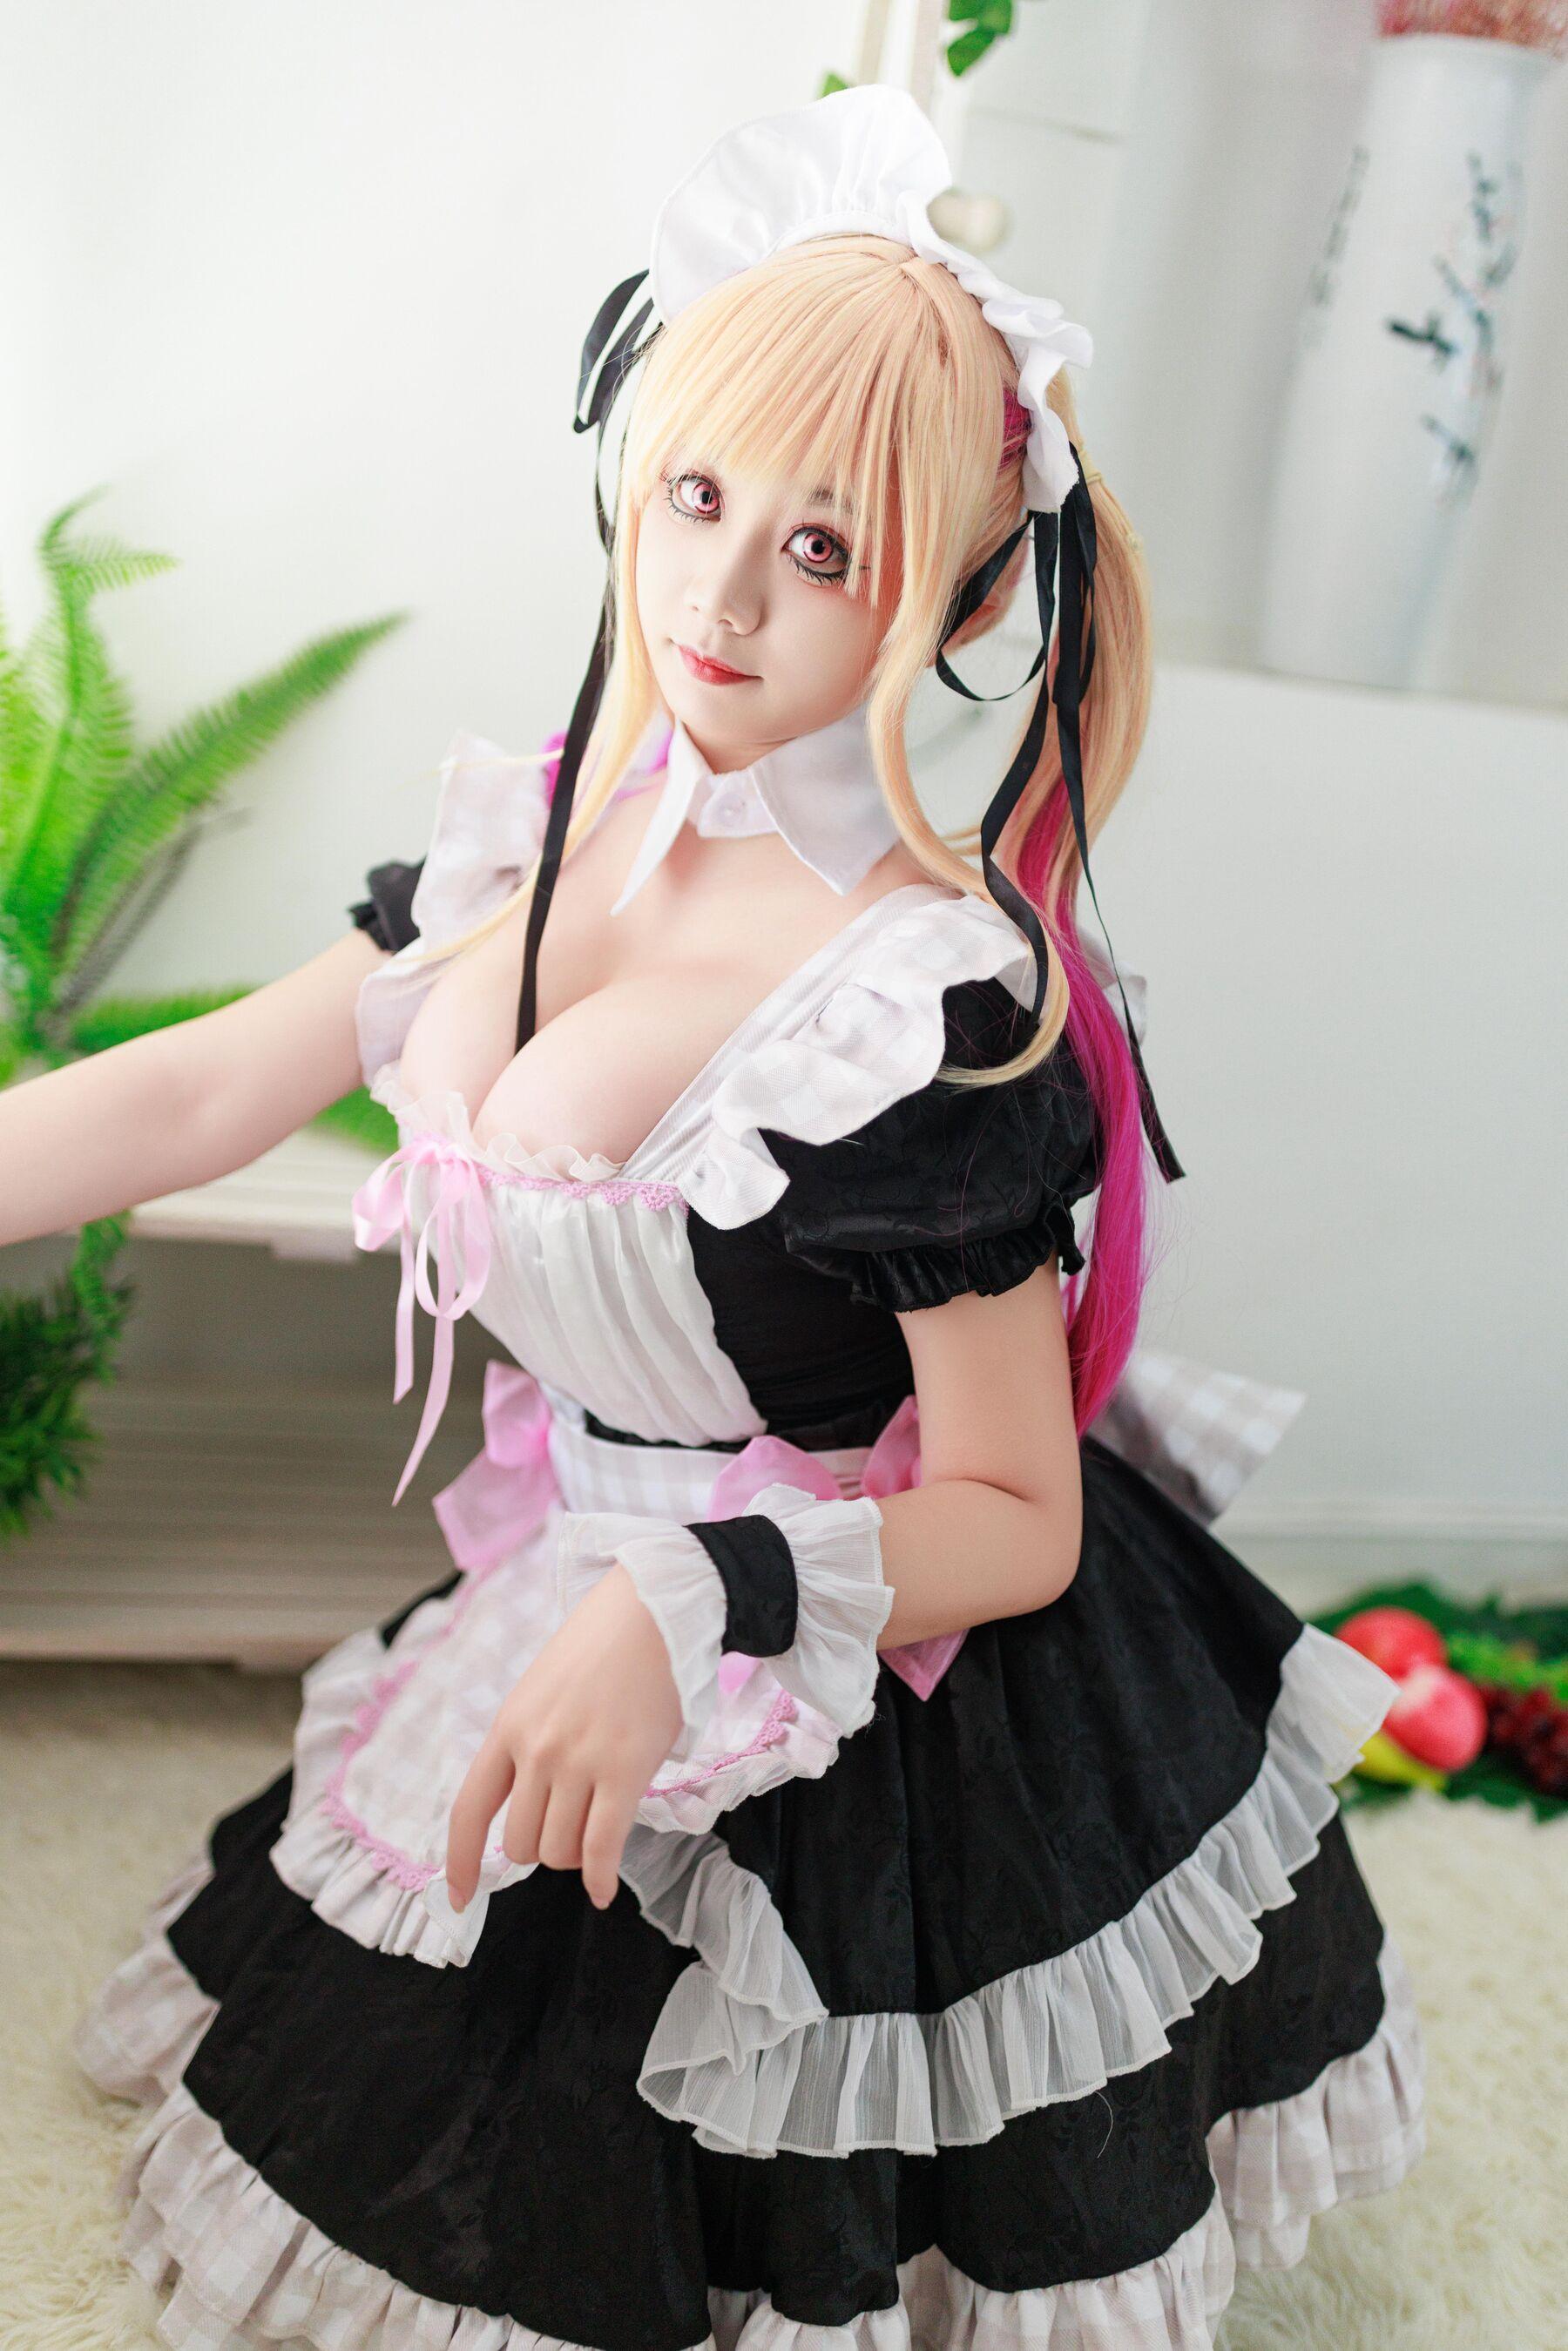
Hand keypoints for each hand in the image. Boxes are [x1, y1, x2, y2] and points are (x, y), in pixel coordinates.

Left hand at [444, 1560, 683, 1913]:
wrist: (651, 1611)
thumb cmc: (600, 1647)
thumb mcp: (540, 1690)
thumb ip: (527, 1742)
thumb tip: (528, 1804)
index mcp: (508, 1727)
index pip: (468, 1811)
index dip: (461, 1863)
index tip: (461, 1899)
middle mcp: (536, 1750)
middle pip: (521, 1843)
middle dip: (542, 1848)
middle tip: (569, 1827)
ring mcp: (579, 1762)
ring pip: (560, 1850)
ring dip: (576, 1856)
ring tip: (596, 1828)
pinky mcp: (625, 1771)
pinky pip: (602, 1848)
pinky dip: (601, 1879)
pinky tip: (604, 1891)